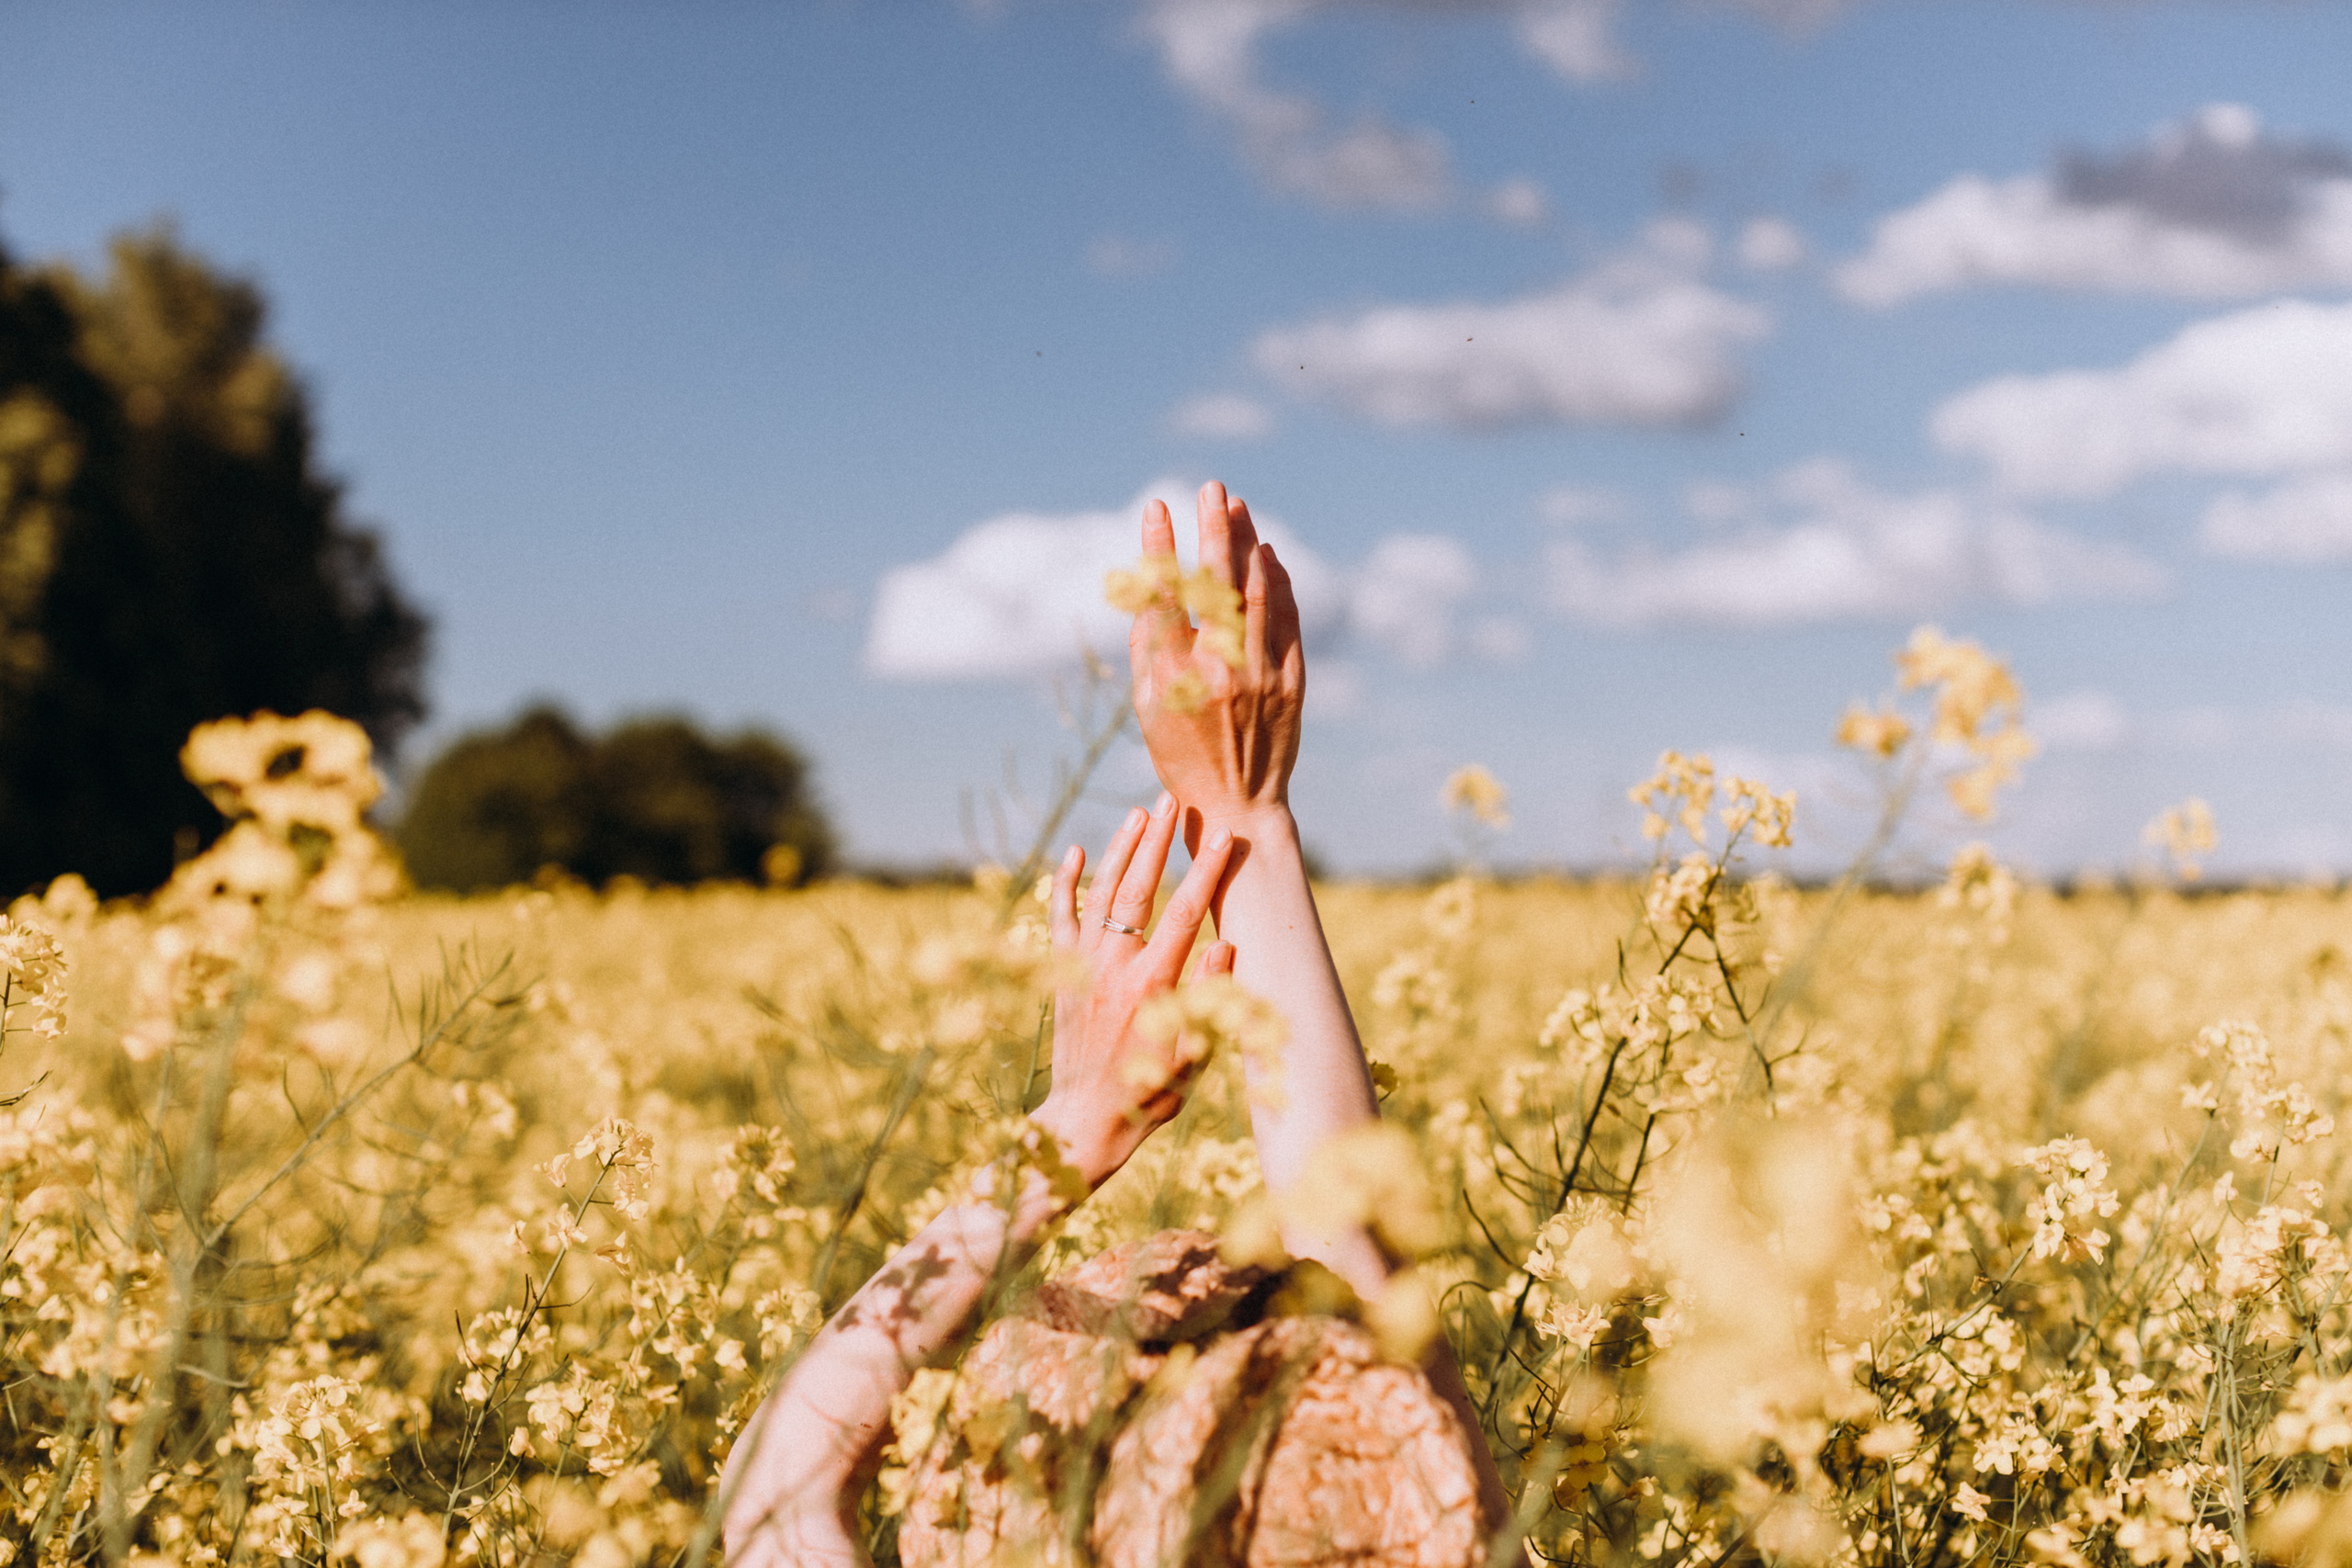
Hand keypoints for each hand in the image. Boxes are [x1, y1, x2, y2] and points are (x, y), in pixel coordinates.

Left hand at [1029, 791, 1238, 1187]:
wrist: (1086, 1120)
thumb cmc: (1148, 1094)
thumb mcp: (1193, 1057)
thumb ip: (1210, 998)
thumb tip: (1226, 943)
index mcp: (1153, 986)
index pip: (1185, 913)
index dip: (1206, 870)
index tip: (1223, 836)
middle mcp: (1113, 967)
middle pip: (1138, 888)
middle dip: (1158, 841)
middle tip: (1173, 800)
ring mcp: (1082, 966)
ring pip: (1100, 894)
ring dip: (1120, 850)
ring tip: (1139, 813)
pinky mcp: (1061, 973)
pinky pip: (1060, 917)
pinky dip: (1064, 883)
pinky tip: (1073, 851)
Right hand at [1128, 482, 1304, 834]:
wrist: (1237, 804)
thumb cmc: (1180, 753)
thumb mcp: (1146, 706)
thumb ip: (1148, 645)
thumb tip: (1151, 585)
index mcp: (1174, 677)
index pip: (1165, 595)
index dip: (1160, 547)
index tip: (1156, 507)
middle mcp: (1219, 671)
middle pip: (1217, 583)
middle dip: (1214, 528)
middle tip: (1213, 488)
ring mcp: (1260, 676)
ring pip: (1257, 594)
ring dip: (1248, 545)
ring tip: (1239, 509)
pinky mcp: (1292, 683)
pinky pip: (1287, 620)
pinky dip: (1278, 584)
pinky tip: (1268, 556)